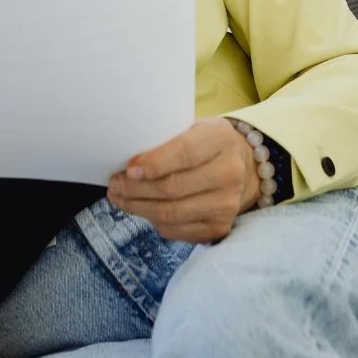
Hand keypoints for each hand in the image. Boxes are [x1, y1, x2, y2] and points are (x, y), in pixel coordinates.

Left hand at [107, 118, 260, 243]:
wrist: (243, 166)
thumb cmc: (206, 142)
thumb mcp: (193, 127)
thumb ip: (168, 140)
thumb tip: (128, 163)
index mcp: (221, 139)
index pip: (185, 154)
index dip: (154, 164)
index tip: (129, 169)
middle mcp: (229, 174)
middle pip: (173, 188)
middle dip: (136, 189)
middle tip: (114, 184)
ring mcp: (226, 205)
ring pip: (171, 213)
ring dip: (138, 208)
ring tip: (119, 198)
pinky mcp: (219, 228)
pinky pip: (177, 230)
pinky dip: (153, 221)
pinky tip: (141, 209)